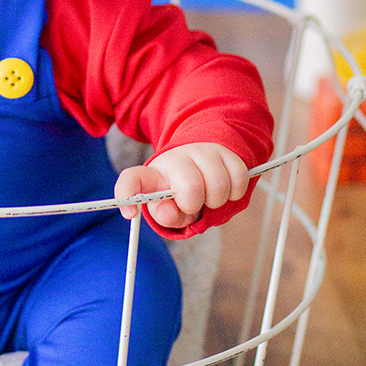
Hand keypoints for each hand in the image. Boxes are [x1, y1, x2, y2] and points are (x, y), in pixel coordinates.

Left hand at [115, 141, 249, 232]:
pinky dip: (235, 192)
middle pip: (190, 187)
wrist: (208, 166)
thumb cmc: (184, 196)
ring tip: (210, 198)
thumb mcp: (172, 211)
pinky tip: (226, 189)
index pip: (132, 179)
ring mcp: (201, 151)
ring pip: (219, 184)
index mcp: (153, 175)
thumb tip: (168, 211)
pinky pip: (238, 178)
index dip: (127, 194)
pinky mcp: (225, 150)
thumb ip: (166, 215)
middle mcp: (175, 158)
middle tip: (194, 205)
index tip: (130, 213)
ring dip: (218, 201)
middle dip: (196, 205)